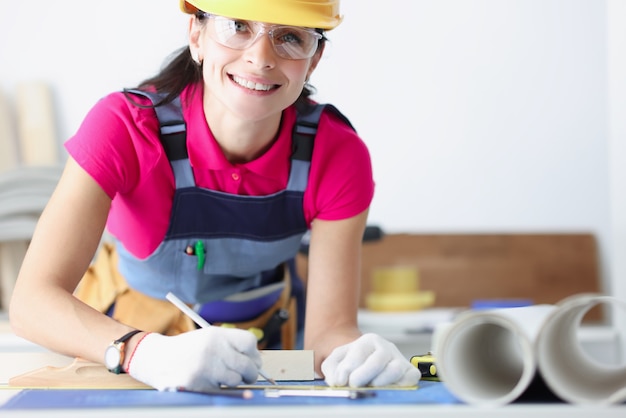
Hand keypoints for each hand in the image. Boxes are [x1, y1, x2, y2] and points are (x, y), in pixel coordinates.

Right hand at [128, 327, 261, 391]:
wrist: (155, 358)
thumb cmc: (186, 349)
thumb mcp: (207, 337)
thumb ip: (230, 345)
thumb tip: (256, 361)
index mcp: (216, 335)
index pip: (249, 342)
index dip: (254, 353)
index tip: (252, 359)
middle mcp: (213, 349)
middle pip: (247, 364)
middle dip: (251, 372)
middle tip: (249, 375)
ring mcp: (206, 368)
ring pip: (236, 379)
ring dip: (234, 381)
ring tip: (224, 376)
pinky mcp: (199, 385)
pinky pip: (222, 391)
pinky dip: (222, 389)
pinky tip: (214, 383)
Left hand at [321, 333, 420, 386]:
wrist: (367, 365)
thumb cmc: (351, 363)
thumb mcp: (336, 361)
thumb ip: (331, 368)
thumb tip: (338, 380)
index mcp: (368, 341)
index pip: (359, 352)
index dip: (348, 367)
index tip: (340, 380)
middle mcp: (386, 348)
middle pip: (378, 360)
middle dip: (364, 373)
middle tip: (354, 384)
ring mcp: (399, 360)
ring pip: (395, 369)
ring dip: (381, 381)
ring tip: (371, 386)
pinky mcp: (410, 373)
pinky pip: (410, 379)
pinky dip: (401, 385)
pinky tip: (387, 389)